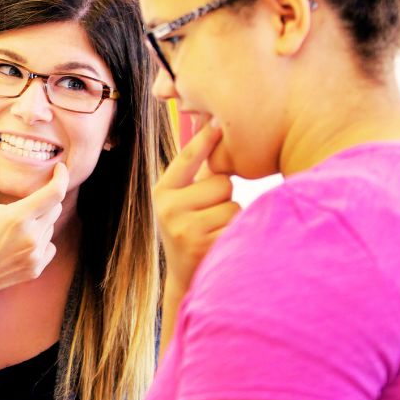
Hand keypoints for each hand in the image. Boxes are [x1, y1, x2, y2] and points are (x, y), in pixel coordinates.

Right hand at [0, 149, 68, 315]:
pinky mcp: (35, 269)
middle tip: (27, 198)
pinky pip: (49, 246)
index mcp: (17, 217)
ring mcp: (35, 255)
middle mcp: (31, 237)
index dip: (61, 177)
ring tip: (15, 223)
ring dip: (40, 220)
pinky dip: (40, 240)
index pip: (55, 193)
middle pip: (54, 208)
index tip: (60, 168)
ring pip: (50, 227)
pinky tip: (20, 241)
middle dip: (45, 198)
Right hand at [153, 118, 240, 347]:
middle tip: (209, 214)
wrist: (184, 278)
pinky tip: (219, 243)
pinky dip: (235, 233)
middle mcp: (168, 208)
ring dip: (230, 217)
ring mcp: (185, 229)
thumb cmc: (189, 230)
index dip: (205, 139)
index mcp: (163, 192)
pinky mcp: (203, 246)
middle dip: (223, 197)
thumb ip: (194, 174)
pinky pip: (236, 225)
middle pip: (221, 182)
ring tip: (213, 230)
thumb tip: (214, 128)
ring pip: (232, 205)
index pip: (188, 158)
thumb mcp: (180, 202)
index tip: (218, 121)